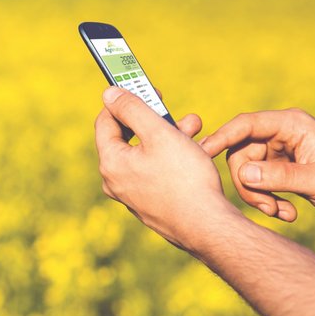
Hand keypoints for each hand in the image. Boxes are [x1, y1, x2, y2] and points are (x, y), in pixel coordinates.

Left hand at [94, 87, 239, 250]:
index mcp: (111, 162)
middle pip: (128, 137)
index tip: (144, 88)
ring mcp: (133, 195)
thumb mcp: (159, 133)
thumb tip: (109, 93)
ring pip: (146, 154)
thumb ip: (132, 109)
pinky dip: (171, 157)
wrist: (209, 227)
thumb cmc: (185, 179)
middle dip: (153, 118)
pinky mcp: (150, 204)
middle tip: (171, 106)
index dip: (124, 100)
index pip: (106, 121)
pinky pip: (155, 171)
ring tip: (194, 125)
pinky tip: (195, 151)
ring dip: (168, 135)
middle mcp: (115, 181)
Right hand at [200, 108, 314, 226]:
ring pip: (248, 171)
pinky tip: (287, 212)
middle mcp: (282, 133)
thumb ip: (279, 177)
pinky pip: (260, 181)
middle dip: (249, 184)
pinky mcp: (281, 166)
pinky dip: (268, 199)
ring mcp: (280, 150)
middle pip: (241, 153)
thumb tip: (242, 175)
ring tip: (282, 213)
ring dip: (260, 196)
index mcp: (291, 125)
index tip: (202, 154)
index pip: (246, 125)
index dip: (221, 138)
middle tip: (267, 208)